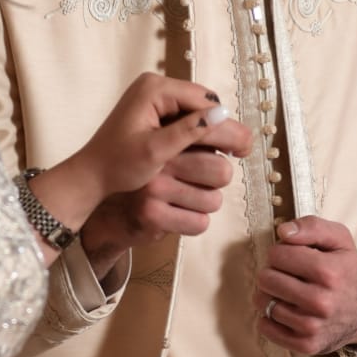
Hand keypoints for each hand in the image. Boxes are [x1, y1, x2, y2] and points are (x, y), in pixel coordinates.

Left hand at [23, 76, 236, 260]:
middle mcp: (155, 85)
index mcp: (154, 88)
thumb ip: (188, 132)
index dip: (225, 122)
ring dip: (212, 129)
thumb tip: (222, 115)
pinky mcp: (153, 108)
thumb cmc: (118, 165)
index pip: (202, 99)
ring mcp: (154, 95)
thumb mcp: (155, 151)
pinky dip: (198, 131)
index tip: (244, 146)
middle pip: (201, 102)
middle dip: (222, 125)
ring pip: (195, 109)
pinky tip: (211, 150)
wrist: (92, 174)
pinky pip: (184, 115)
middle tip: (245, 150)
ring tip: (234, 152)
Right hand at [80, 111, 253, 263]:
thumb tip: (244, 139)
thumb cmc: (153, 175)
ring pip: (213, 200)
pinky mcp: (152, 214)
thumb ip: (199, 138)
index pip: (214, 133)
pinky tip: (178, 215)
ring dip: (206, 203)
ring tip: (186, 199)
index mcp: (167, 136)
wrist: (113, 210)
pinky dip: (195, 222)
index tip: (242, 148)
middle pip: (222, 171)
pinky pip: (199, 223)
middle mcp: (160, 158)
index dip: (237, 139)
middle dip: (218, 180)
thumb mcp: (171, 148)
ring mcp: (154, 187)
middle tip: (201, 181)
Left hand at [255, 215, 356, 356]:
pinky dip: (269, 318)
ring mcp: (313, 326)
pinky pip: (266, 328)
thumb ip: (311, 226)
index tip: (290, 257)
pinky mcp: (306, 345)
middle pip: (267, 279)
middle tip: (286, 275)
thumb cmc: (347, 271)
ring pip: (264, 303)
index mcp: (329, 272)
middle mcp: (321, 301)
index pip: (278, 255)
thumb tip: (283, 231)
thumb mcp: (339, 239)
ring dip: (270, 295)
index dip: (280, 252)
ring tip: (285, 292)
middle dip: (272, 273)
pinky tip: (284, 310)